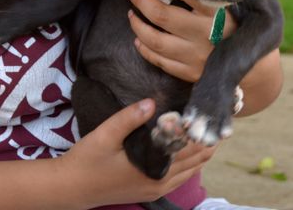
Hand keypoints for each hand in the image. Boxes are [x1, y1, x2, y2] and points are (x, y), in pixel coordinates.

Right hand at [63, 98, 215, 207]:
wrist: (72, 188)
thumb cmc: (87, 160)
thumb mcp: (105, 134)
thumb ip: (129, 118)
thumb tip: (152, 102)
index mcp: (152, 168)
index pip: (187, 148)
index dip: (200, 131)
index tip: (213, 114)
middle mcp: (159, 182)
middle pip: (194, 160)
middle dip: (207, 140)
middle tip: (220, 120)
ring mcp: (155, 188)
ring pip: (190, 170)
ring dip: (202, 152)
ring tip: (214, 133)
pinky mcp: (149, 190)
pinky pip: (179, 178)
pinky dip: (191, 164)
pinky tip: (194, 154)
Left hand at [127, 0, 235, 82]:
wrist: (252, 67)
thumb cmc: (235, 29)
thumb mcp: (226, 7)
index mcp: (217, 14)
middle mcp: (205, 35)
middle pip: (163, 16)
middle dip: (142, 2)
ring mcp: (196, 57)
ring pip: (156, 40)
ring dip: (138, 26)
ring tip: (132, 15)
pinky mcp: (190, 73)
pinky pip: (160, 61)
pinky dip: (145, 49)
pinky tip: (139, 39)